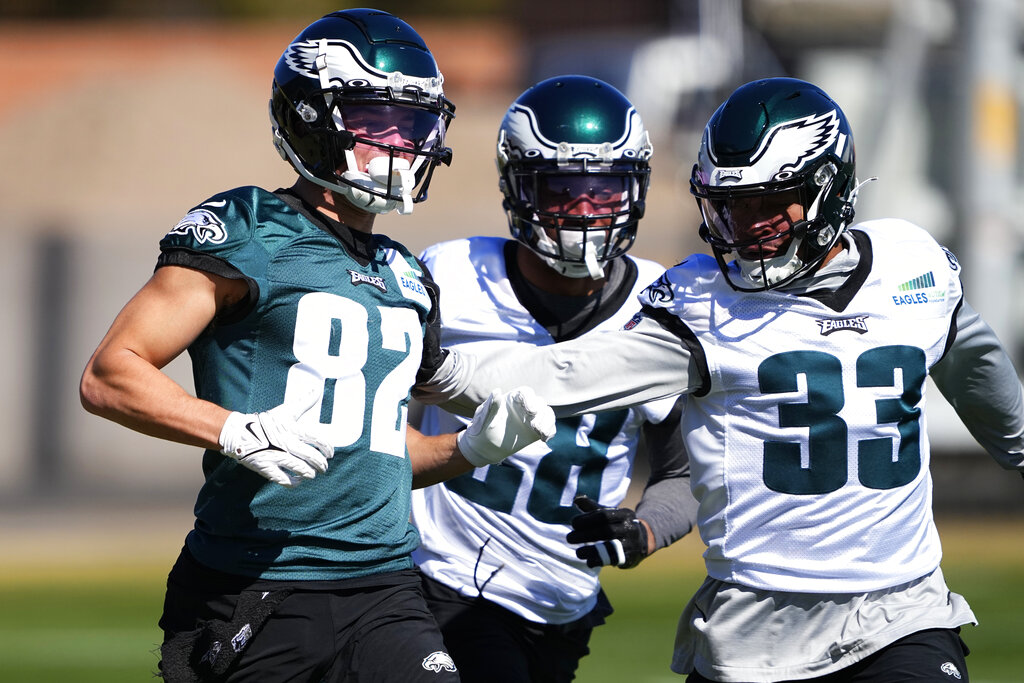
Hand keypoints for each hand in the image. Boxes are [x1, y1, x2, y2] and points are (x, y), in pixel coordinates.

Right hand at [219, 392, 333, 487]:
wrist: (240, 433)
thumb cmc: (267, 422)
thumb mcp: (286, 410)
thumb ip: (304, 402)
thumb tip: (317, 389)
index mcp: (292, 429)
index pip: (317, 438)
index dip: (327, 447)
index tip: (330, 453)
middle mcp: (286, 443)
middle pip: (311, 457)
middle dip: (321, 464)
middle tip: (324, 467)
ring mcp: (276, 456)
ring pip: (301, 469)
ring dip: (310, 473)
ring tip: (313, 474)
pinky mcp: (266, 468)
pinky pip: (284, 479)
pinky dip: (294, 482)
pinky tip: (298, 481)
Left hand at [456, 387, 555, 466]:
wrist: (484, 447)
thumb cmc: (482, 428)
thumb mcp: (484, 417)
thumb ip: (492, 405)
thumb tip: (497, 391)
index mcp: (512, 399)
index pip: (526, 393)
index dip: (530, 400)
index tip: (531, 411)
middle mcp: (524, 406)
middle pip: (539, 403)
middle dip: (540, 413)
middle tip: (535, 426)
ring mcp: (531, 419)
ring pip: (547, 414)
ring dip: (547, 422)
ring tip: (541, 433)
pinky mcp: (535, 431)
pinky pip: (548, 427)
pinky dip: (550, 431)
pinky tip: (544, 438)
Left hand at [567, 495, 648, 568]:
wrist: (643, 541)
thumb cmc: (619, 524)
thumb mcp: (610, 514)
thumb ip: (593, 508)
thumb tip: (576, 499)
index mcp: (625, 514)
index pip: (604, 515)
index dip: (587, 519)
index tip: (573, 523)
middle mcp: (630, 528)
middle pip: (607, 530)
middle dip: (586, 534)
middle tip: (569, 538)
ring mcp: (632, 544)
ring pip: (611, 546)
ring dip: (592, 550)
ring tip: (577, 553)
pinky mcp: (630, 558)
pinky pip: (614, 560)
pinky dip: (600, 561)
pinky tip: (588, 562)